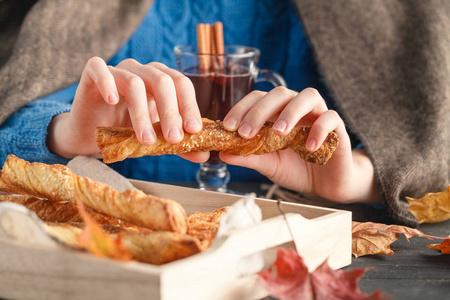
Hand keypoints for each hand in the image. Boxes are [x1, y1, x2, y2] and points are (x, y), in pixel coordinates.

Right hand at [47, 57, 207, 162]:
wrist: (90, 135)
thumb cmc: (125, 132)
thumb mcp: (155, 140)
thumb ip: (178, 145)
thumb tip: (204, 155)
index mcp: (161, 81)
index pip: (182, 85)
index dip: (189, 106)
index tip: (194, 130)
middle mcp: (142, 71)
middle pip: (162, 81)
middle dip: (170, 112)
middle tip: (173, 138)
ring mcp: (117, 70)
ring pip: (134, 83)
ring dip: (142, 114)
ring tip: (145, 140)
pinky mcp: (91, 73)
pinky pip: (99, 68)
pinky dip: (107, 83)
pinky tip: (113, 101)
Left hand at [221, 87, 382, 203]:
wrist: (325, 184)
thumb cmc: (296, 168)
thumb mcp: (268, 164)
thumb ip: (249, 157)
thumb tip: (222, 153)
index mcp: (277, 112)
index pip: (258, 99)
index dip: (242, 108)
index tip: (229, 127)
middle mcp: (297, 108)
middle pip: (280, 93)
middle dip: (260, 111)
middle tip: (246, 133)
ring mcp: (318, 114)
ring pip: (308, 96)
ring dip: (290, 112)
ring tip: (279, 133)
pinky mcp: (338, 128)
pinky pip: (331, 117)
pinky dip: (319, 129)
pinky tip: (308, 146)